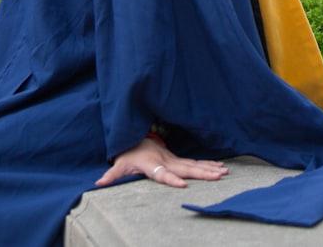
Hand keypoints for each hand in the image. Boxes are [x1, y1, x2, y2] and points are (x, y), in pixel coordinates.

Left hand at [94, 136, 227, 188]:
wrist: (137, 137)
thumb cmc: (128, 153)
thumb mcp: (119, 164)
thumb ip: (111, 175)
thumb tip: (98, 183)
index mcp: (152, 164)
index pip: (162, 173)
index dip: (171, 178)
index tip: (182, 184)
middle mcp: (166, 161)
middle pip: (186, 168)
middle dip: (202, 173)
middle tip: (218, 176)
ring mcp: (174, 159)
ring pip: (194, 164)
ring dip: (209, 168)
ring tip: (224, 172)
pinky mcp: (179, 160)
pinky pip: (195, 162)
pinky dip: (209, 164)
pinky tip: (221, 167)